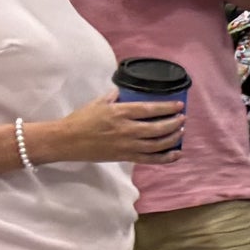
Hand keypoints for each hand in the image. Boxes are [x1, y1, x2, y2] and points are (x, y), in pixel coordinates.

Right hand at [38, 94, 182, 165]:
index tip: (179, 105)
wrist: (67, 140)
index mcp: (120, 113)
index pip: (150, 109)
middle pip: (158, 128)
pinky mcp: (125, 157)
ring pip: (157, 144)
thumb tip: (125, 90)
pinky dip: (166, 158)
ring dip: (173, 138)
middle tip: (182, 118)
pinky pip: (150, 159)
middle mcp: (126, 129)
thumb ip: (115, 96)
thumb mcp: (98, 102)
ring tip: (181, 132)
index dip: (167, 108)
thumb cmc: (81, 119)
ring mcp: (127, 145)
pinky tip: (177, 154)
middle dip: (174, 123)